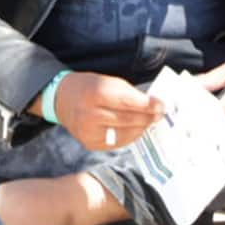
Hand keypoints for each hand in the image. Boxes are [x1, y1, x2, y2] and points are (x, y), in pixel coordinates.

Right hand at [47, 72, 164, 151]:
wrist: (62, 100)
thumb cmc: (89, 87)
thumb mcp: (107, 81)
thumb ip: (129, 93)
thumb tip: (153, 105)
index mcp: (94, 92)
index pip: (128, 101)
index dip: (148, 105)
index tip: (162, 105)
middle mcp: (89, 114)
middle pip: (127, 119)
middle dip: (148, 117)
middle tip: (160, 114)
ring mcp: (89, 132)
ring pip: (124, 134)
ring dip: (141, 128)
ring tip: (150, 122)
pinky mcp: (90, 144)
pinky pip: (117, 143)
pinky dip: (130, 137)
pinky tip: (137, 130)